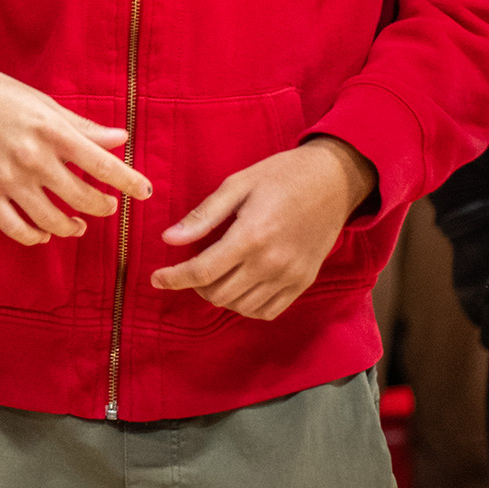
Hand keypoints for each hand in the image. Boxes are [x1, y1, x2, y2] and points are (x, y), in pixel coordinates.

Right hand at [0, 54, 150, 246]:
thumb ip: (82, 126)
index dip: (130, 182)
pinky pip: (17, 229)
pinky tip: (45, 232)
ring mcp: (7, 180)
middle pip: (83, 199)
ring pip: (53, 220)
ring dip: (73, 227)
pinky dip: (36, 237)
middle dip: (104, 207)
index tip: (145, 192)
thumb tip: (121, 139)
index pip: (102, 164)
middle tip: (108, 206)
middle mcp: (33, 158)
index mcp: (51, 130)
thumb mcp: (42, 103)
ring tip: (78, 224)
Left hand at [153, 136, 374, 319]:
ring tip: (213, 274)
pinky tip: (238, 286)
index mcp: (250, 236)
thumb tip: (169, 239)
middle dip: (194, 285)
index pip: (202, 271)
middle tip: (188, 268)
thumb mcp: (237, 185)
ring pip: (241, 306)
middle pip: (218, 294)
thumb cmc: (281, 176)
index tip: (155, 279)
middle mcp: (271, 263)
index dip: (174, 278)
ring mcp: (290, 277)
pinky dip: (246, 305)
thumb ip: (203, 216)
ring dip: (219, 295)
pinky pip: (268, 311)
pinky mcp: (304, 283)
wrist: (333, 181)